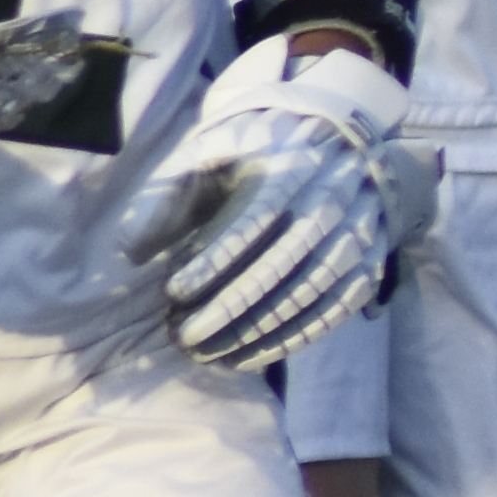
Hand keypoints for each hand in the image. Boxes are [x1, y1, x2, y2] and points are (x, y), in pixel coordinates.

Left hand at [124, 33, 406, 370]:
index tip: (174, 292)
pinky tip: (248, 358)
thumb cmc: (255, 152)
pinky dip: (291, 341)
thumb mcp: (209, 153)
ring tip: (209, 355)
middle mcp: (328, 205)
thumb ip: (168, 196)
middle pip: (280, 267)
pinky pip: (331, 313)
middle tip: (185, 337)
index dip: (213, 261)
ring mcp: (354, 237)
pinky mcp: (366, 265)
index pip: (252, 223)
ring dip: (256, 332)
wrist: (335, 138)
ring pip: (307, 295)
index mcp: (288, 170)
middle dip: (229, 308)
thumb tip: (130, 252)